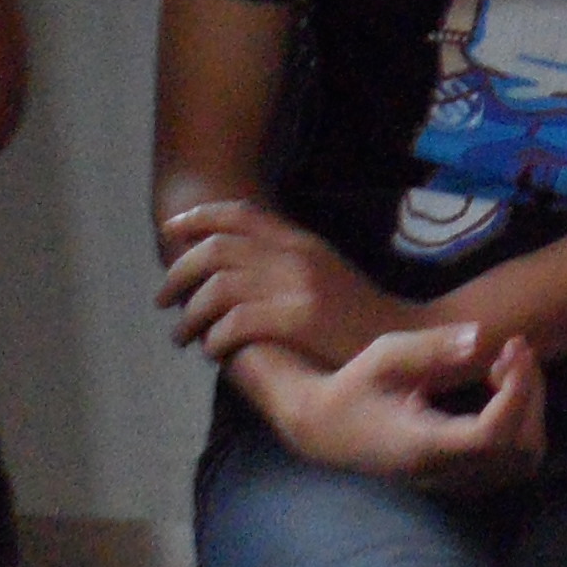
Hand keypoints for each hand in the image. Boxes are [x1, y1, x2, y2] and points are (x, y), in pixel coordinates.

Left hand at [156, 197, 421, 372]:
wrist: (403, 340)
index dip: (199, 217)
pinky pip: (238, 321)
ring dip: (191, 312)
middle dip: (180, 271)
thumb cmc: (357, 317)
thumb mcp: (323, 275)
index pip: (240, 214)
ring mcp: (298, 284)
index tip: (170, 231)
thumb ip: (285, 265)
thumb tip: (234, 273)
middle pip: (218, 248)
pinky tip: (213, 352)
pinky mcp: (300, 318)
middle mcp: (296, 255)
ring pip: (220, 286)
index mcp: (300, 241)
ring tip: (182, 336)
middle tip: (162, 299)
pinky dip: (216, 336)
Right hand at [262, 320, 546, 493]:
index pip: (491, 435)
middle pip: (518, 450)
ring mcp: (453, 481)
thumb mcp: (383, 356)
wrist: (326, 431)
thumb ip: (432, 347)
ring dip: (530, 411)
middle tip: (512, 351)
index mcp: (424, 445)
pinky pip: (511, 460)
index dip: (518, 392)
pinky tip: (499, 390)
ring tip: (506, 369)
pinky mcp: (459, 477)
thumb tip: (480, 336)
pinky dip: (522, 423)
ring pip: (523, 461)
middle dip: (530, 396)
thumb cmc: (352, 388)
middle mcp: (443, 472)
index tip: (515, 346)